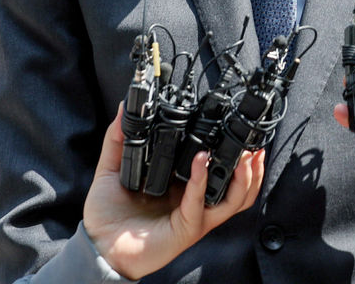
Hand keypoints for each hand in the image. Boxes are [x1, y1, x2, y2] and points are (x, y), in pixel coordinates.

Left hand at [84, 107, 264, 279]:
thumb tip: (125, 108)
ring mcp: (194, 216)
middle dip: (254, 169)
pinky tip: (201, 161)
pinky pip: (200, 203)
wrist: (98, 246)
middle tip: (256, 146)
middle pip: (239, 189)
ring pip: (233, 201)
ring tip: (244, 155)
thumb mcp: (112, 169)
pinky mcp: (185, 228)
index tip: (240, 129)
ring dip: (243, 177)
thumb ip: (118, 139)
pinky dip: (203, 180)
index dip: (236, 153)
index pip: (219, 170)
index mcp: (185, 188)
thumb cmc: (108, 215)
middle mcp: (195, 202)